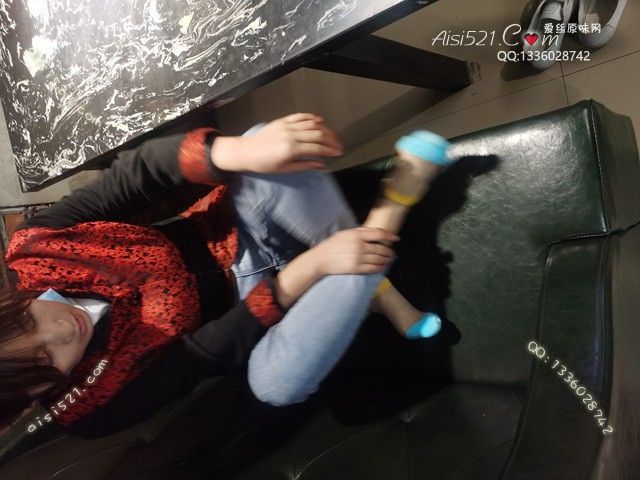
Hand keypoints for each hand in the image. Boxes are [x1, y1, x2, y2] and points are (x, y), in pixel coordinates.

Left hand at [211, 113, 343, 172]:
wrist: (246, 152)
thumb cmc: (264, 164)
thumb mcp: (285, 169)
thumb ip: (305, 165)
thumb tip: (321, 164)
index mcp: (291, 149)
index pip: (317, 148)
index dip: (330, 150)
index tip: (338, 153)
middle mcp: (291, 135)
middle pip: (318, 134)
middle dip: (332, 139)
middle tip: (339, 145)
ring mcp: (286, 126)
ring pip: (311, 124)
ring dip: (325, 129)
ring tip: (333, 135)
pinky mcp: (282, 121)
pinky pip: (300, 116)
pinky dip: (312, 117)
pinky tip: (320, 121)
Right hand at [310, 227, 398, 275]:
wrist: (320, 259)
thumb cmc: (332, 246)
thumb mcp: (344, 233)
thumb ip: (359, 232)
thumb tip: (374, 232)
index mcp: (356, 235)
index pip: (378, 234)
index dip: (389, 236)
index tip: (396, 238)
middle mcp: (358, 246)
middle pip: (380, 248)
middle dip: (389, 251)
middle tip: (392, 252)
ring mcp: (358, 258)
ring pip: (378, 259)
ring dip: (386, 259)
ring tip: (389, 259)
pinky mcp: (356, 268)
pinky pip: (372, 268)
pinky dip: (380, 267)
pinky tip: (382, 266)